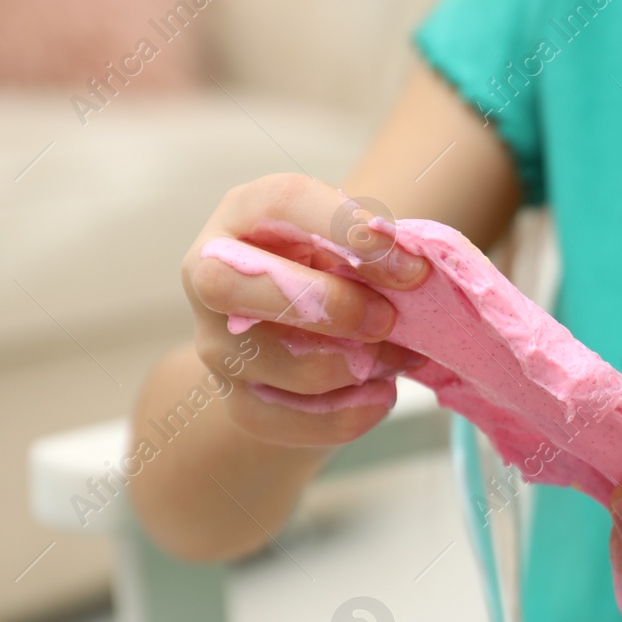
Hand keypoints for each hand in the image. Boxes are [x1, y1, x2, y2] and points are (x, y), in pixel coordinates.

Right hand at [182, 174, 429, 448]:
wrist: (296, 332)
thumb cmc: (330, 269)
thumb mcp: (345, 243)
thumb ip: (372, 248)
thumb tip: (412, 270)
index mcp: (243, 213)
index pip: (284, 201)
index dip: (350, 230)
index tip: (411, 265)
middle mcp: (210, 274)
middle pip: (234, 285)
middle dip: (328, 306)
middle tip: (387, 319)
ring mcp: (216, 344)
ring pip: (278, 363)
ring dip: (356, 365)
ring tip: (396, 356)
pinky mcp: (236, 402)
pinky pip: (293, 420)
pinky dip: (350, 413)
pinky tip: (379, 393)